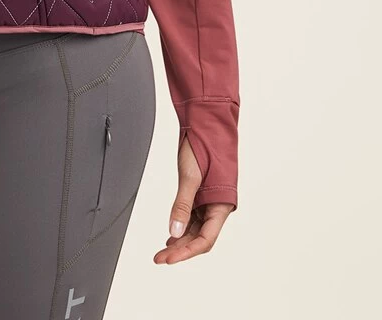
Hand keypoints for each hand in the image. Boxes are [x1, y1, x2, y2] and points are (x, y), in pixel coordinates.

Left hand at [153, 132, 234, 263]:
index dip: (186, 252)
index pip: (205, 240)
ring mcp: (210, 200)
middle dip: (180, 249)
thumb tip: (173, 231)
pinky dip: (182, 225)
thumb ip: (182, 205)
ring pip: (196, 228)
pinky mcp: (202, 193)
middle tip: (159, 258)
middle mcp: (217, 206)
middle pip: (200, 237)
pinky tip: (172, 234)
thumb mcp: (190, 177)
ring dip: (180, 239)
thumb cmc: (205, 145)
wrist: (207, 123)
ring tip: (163, 250)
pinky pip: (193, 216)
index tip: (168, 259)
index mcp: (222, 205)